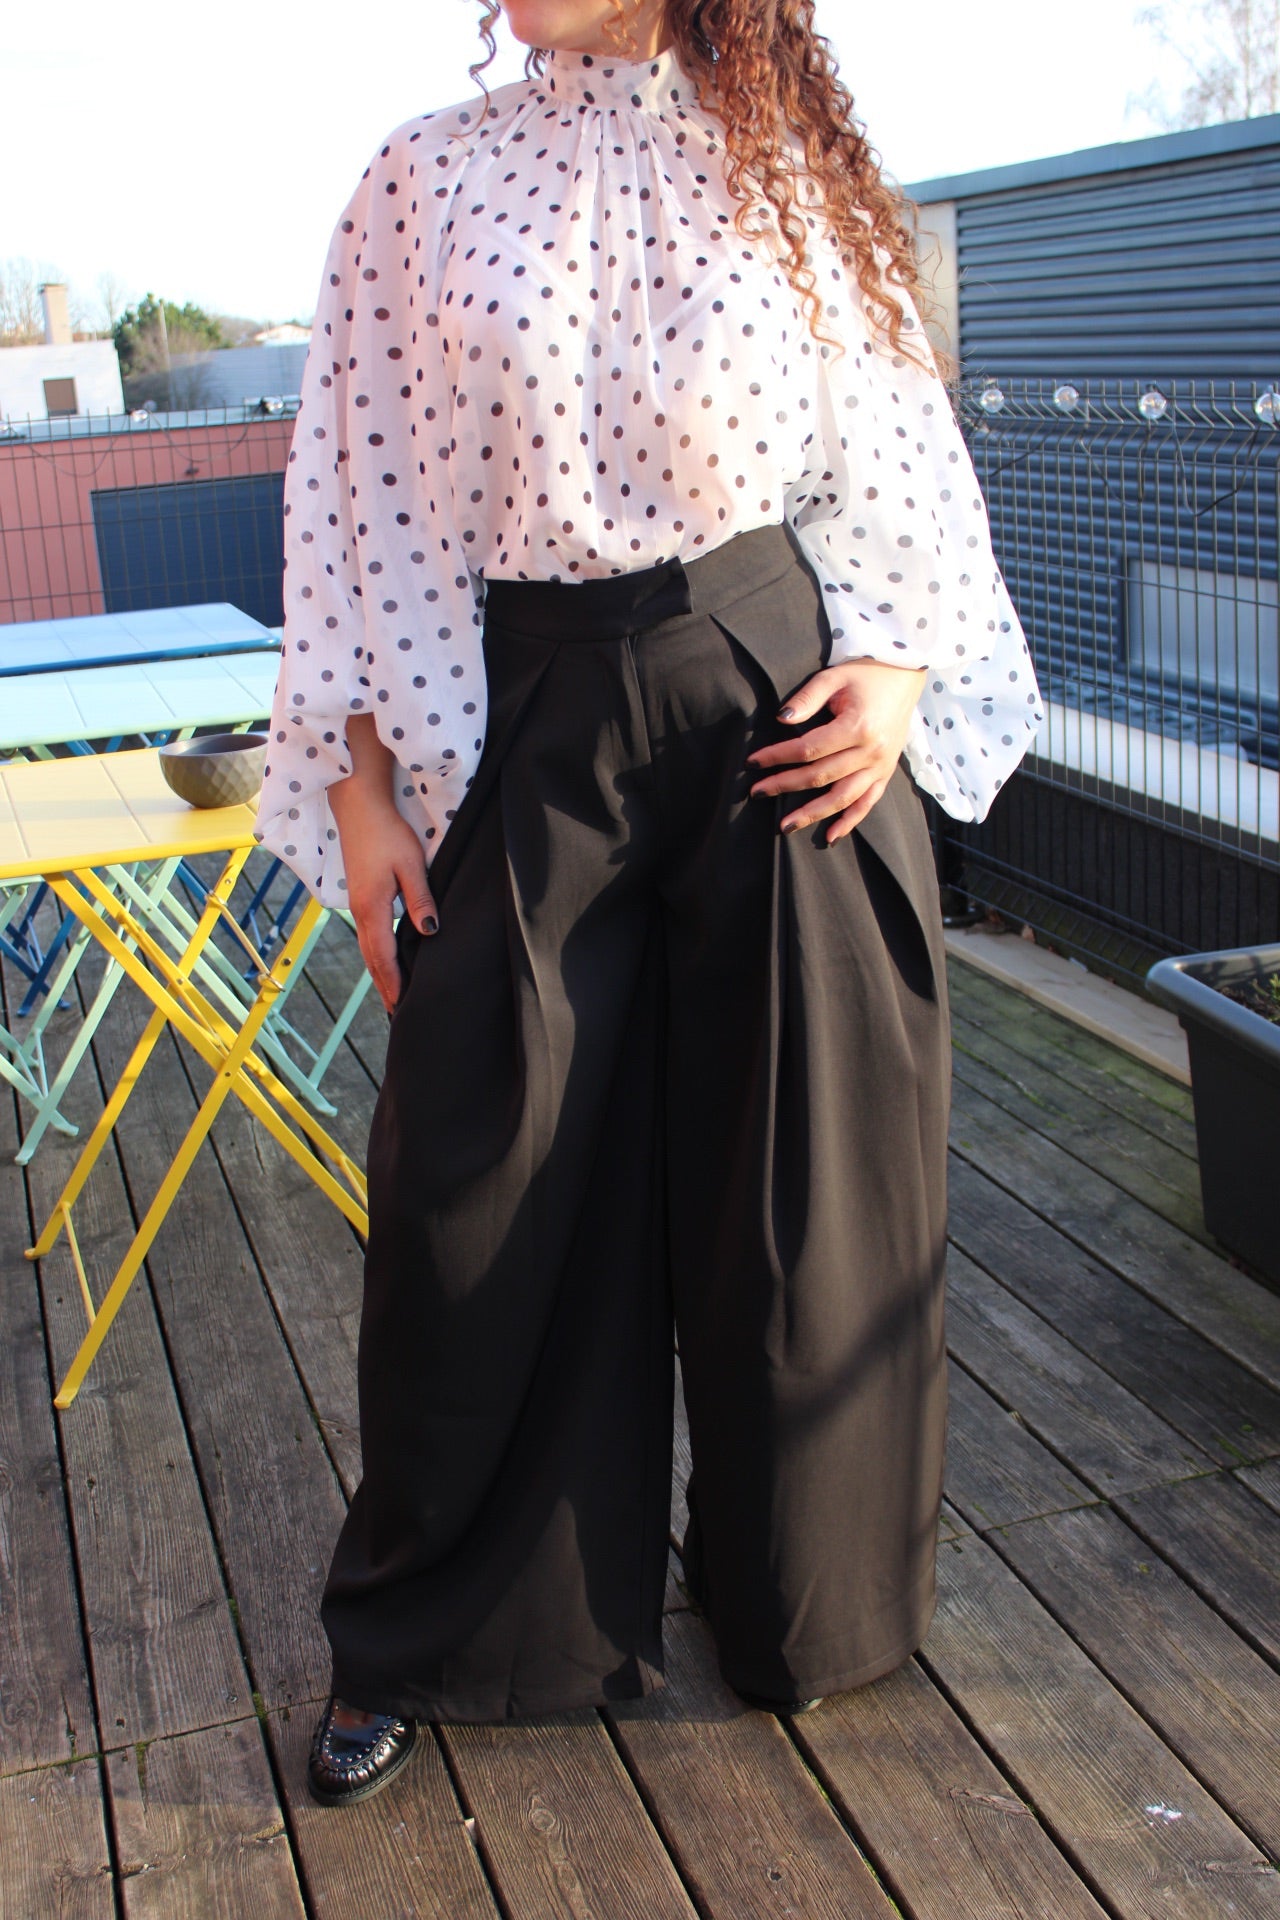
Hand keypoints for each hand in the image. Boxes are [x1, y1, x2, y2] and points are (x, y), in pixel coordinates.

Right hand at [329, 716, 437, 1012]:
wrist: (358, 805)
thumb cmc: (387, 832)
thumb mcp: (410, 864)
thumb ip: (419, 898)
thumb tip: (429, 931)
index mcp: (372, 908)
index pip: (383, 956)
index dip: (393, 983)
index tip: (402, 1007)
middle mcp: (360, 911)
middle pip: (371, 959)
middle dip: (385, 986)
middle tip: (396, 1013)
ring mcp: (357, 903)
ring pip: (367, 948)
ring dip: (379, 973)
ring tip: (391, 995)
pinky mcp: (359, 895)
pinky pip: (367, 935)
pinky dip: (376, 955)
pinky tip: (384, 960)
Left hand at [746, 658, 926, 842]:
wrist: (905, 677)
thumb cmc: (867, 674)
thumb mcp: (835, 676)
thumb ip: (808, 697)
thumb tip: (781, 719)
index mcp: (857, 727)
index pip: (808, 749)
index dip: (778, 756)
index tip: (753, 762)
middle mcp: (871, 752)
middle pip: (820, 776)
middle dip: (785, 785)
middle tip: (757, 793)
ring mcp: (881, 766)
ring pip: (842, 798)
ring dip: (813, 814)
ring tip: (785, 825)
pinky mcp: (886, 773)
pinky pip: (868, 803)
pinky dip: (850, 821)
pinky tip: (830, 836)